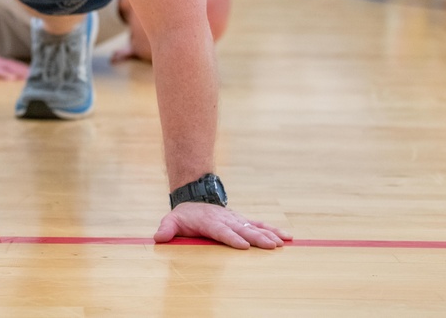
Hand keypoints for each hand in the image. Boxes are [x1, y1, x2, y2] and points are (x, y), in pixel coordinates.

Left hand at [154, 202, 291, 249]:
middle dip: (257, 238)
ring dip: (269, 234)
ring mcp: (236, 220)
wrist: (194, 199)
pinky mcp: (243, 221)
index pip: (222, 231)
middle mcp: (226, 220)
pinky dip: (273, 230)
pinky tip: (287, 237)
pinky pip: (260, 225)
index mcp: (209, 222)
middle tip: (271, 245)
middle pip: (242, 229)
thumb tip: (158, 237)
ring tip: (283, 241)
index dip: (232, 238)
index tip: (243, 245)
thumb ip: (166, 229)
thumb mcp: (171, 220)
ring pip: (254, 226)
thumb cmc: (184, 216)